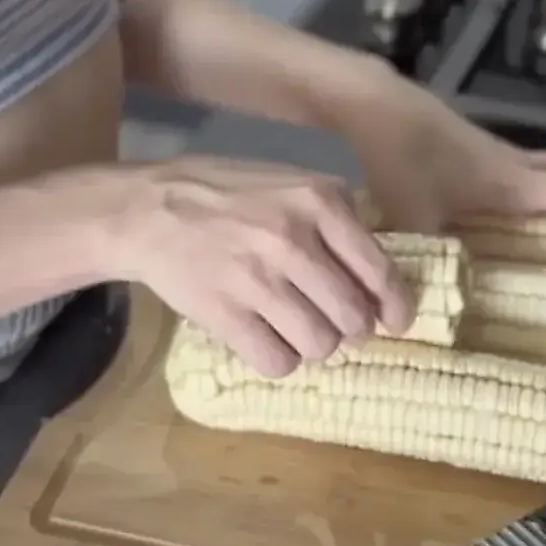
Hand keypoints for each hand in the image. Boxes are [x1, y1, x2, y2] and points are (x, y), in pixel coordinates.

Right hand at [99, 156, 415, 377]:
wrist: (149, 208)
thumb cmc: (226, 192)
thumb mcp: (290, 182)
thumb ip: (335, 218)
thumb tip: (375, 276)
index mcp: (320, 203)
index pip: (378, 272)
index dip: (396, 307)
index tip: (396, 322)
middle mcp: (295, 241)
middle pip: (353, 319)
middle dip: (349, 329)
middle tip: (332, 322)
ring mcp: (259, 281)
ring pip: (319, 345)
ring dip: (314, 346)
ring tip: (295, 328)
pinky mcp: (226, 314)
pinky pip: (277, 362)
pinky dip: (279, 360)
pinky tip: (267, 339)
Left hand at [336, 67, 545, 250]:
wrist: (375, 104)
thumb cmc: (401, 158)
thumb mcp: (414, 219)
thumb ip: (427, 265)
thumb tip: (425, 317)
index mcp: (515, 182)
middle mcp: (517, 167)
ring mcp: (498, 157)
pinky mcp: (478, 154)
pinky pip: (533, 174)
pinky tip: (523, 227)